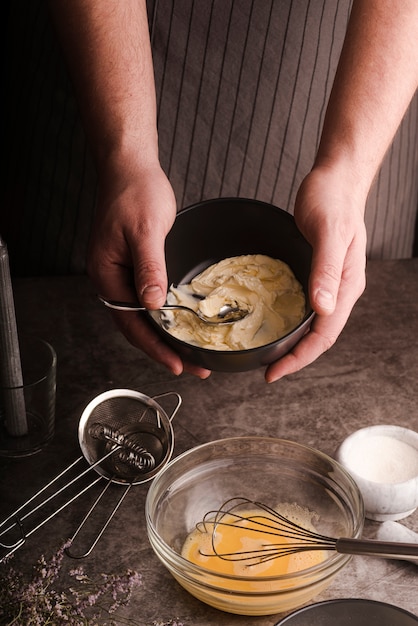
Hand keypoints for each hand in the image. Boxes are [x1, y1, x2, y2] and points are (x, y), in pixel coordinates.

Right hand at [87, 161, 210, 378]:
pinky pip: (147, 298)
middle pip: (136, 325)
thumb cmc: (135, 192)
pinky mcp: (133, 265)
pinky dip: (164, 314)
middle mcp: (111, 278)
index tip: (178, 364)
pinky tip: (180, 322)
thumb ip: (149, 268)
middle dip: (164, 348)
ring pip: (142, 315)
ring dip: (165, 335)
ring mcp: (121, 273)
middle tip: (194, 366)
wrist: (130, 167)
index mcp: (106, 274)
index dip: (155, 346)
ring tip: (190, 352)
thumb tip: (153, 305)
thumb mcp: (145, 230)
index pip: (131, 322)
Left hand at [265, 164, 366, 382]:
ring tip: (268, 354)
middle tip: (266, 371)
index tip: (274, 372)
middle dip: (294, 357)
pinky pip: (303, 306)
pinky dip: (289, 320)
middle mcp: (340, 290)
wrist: (335, 179)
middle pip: (319, 336)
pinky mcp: (317, 273)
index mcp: (347, 286)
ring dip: (292, 342)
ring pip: (311, 324)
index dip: (300, 357)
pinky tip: (272, 322)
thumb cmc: (333, 201)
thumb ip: (327, 269)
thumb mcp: (328, 233)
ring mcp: (329, 283)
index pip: (325, 335)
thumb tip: (324, 308)